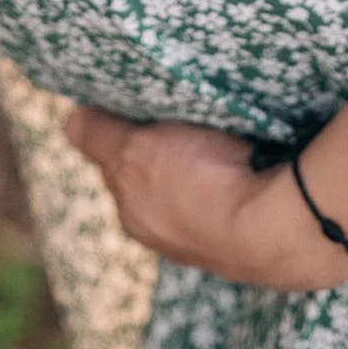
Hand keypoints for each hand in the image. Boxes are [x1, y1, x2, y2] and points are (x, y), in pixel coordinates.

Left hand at [64, 110, 347, 291]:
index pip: (121, 168)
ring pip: (202, 188)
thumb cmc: (201, 185)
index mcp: (137, 217)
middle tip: (185, 113)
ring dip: (208, 163)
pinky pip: (242, 194)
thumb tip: (70, 122)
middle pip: (160, 180)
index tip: (144, 106)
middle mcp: (172, 238)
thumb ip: (100, 137)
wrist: (277, 226)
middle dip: (168, 150)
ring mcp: (219, 242)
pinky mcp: (261, 236)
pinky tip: (256, 156)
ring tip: (225, 131)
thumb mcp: (135, 151)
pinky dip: (243, 173)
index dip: (129, 134)